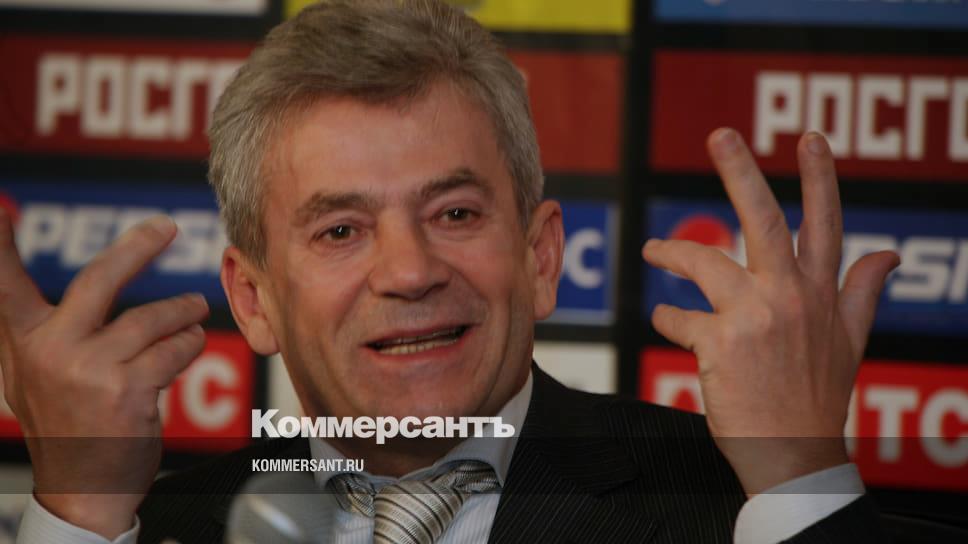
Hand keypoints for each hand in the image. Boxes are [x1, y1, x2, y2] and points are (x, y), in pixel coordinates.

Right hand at [0, 212, 208, 537]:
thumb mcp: (32, 377)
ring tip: (193, 309)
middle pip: (99, 279)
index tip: (1, 209)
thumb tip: (26, 286)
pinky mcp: (126, 389)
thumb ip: (37, 333)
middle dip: (137, 247)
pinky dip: (188, 342)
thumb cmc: (67, 425)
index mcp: (23, 342)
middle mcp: (51, 350)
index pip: (6, 286)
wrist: (84, 486)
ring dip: (181, 311)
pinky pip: (172, 348)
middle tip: (165, 228)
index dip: (0, 246)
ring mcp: (88, 369)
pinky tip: (189, 343)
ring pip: (151, 318)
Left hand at [642, 129, 899, 495]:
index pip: (826, 225)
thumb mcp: (851, 341)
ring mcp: (754, 318)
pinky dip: (667, 316)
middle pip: (765, 221)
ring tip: (653, 248)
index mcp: (821, 293)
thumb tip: (889, 253)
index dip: (820, 178)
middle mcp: (790, 297)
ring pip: (704, 261)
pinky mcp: (719, 344)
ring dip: (672, 251)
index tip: (811, 138)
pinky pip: (678, 317)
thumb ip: (862, 291)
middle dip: (740, 173)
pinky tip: (665, 316)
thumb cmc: (818, 396)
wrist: (793, 454)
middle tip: (720, 135)